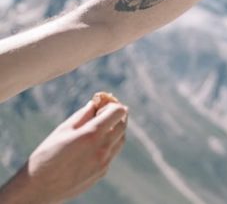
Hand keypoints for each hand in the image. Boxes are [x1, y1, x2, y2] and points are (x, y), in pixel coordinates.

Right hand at [0, 99, 127, 203]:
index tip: (103, 106)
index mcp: (92, 135)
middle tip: (105, 113)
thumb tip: (95, 103)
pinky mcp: (102, 173)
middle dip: (117, 117)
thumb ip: (83, 115)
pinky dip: (109, 145)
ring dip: (116, 131)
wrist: (38, 189)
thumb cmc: (46, 156)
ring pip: (120, 140)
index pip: (118, 113)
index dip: (112, 106)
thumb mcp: (62, 130)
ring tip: (101, 128)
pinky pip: (112, 154)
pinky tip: (94, 145)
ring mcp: (104, 163)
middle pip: (123, 126)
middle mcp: (103, 149)